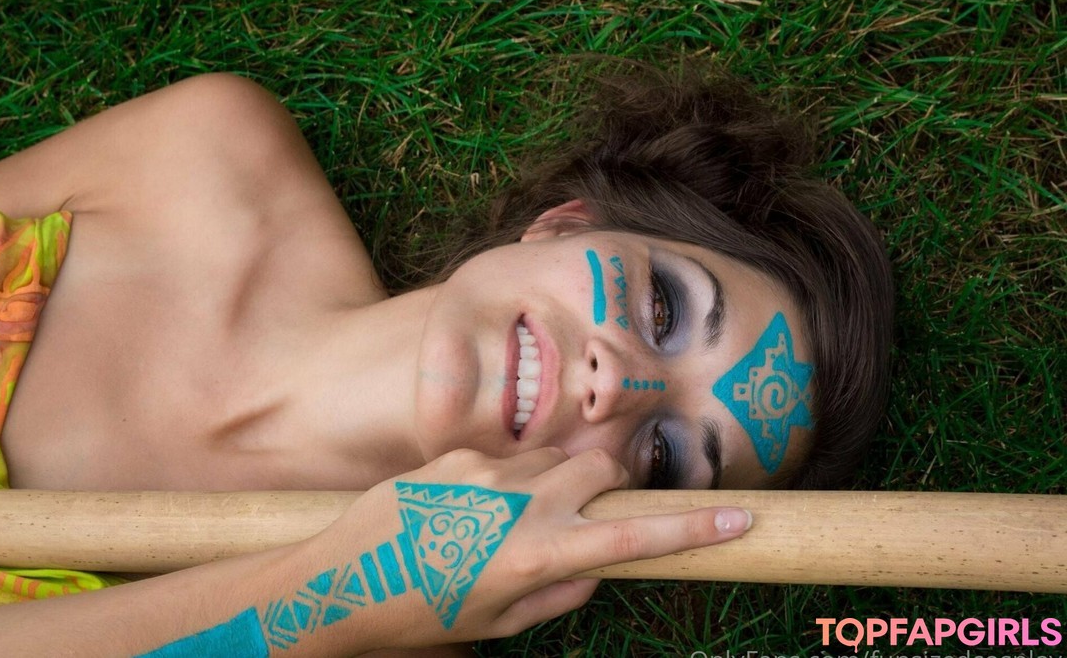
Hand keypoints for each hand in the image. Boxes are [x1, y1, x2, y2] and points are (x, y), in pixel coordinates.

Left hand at [295, 448, 751, 650]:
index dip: (691, 530)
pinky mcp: (456, 454)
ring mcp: (486, 471)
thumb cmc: (421, 614)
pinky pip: (507, 457)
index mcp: (536, 556)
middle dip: (611, 485)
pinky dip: (511, 479)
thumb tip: (598, 564)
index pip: (632, 539)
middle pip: (602, 466)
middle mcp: (518, 503)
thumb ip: (561, 592)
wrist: (338, 581)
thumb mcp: (498, 622)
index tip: (738, 520)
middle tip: (586, 515)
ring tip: (512, 519)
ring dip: (558, 482)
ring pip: (555, 458)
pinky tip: (470, 509)